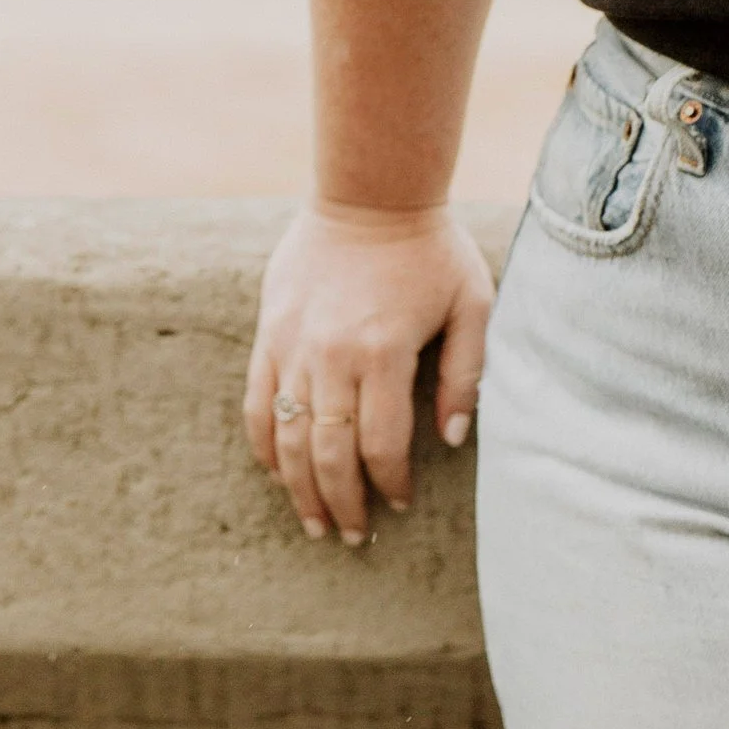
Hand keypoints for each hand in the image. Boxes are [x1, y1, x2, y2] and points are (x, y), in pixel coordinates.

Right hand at [242, 203, 494, 547]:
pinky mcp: (270, 332)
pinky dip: (264, 445)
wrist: (370, 191)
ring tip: (314, 523)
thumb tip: (452, 440)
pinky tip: (277, 474)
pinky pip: (256, 402)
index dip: (391, 486)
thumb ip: (465, 374)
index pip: (381, 446)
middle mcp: (332, 356)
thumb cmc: (431, 249)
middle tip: (351, 537)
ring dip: (299, 489)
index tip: (401, 504)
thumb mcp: (472, 303)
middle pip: (329, 454)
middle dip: (341, 504)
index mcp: (384, 353)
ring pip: (287, 438)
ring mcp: (293, 345)